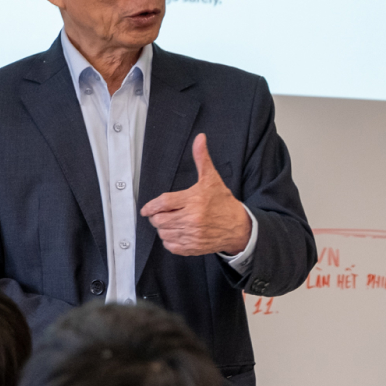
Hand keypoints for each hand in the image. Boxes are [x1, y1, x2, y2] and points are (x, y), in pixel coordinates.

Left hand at [140, 134, 251, 255]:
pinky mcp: (194, 247)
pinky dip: (169, 241)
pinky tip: (176, 233)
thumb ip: (202, 159)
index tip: (146, 209)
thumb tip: (200, 138)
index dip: (151, 206)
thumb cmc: (223, 202)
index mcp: (194, 200)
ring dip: (163, 228)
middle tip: (161, 214)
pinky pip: (171, 246)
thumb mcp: (212, 179)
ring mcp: (193, 234)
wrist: (239, 227)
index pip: (164, 203)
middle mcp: (192, 218)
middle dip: (156, 217)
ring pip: (164, 233)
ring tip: (170, 222)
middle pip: (160, 220)